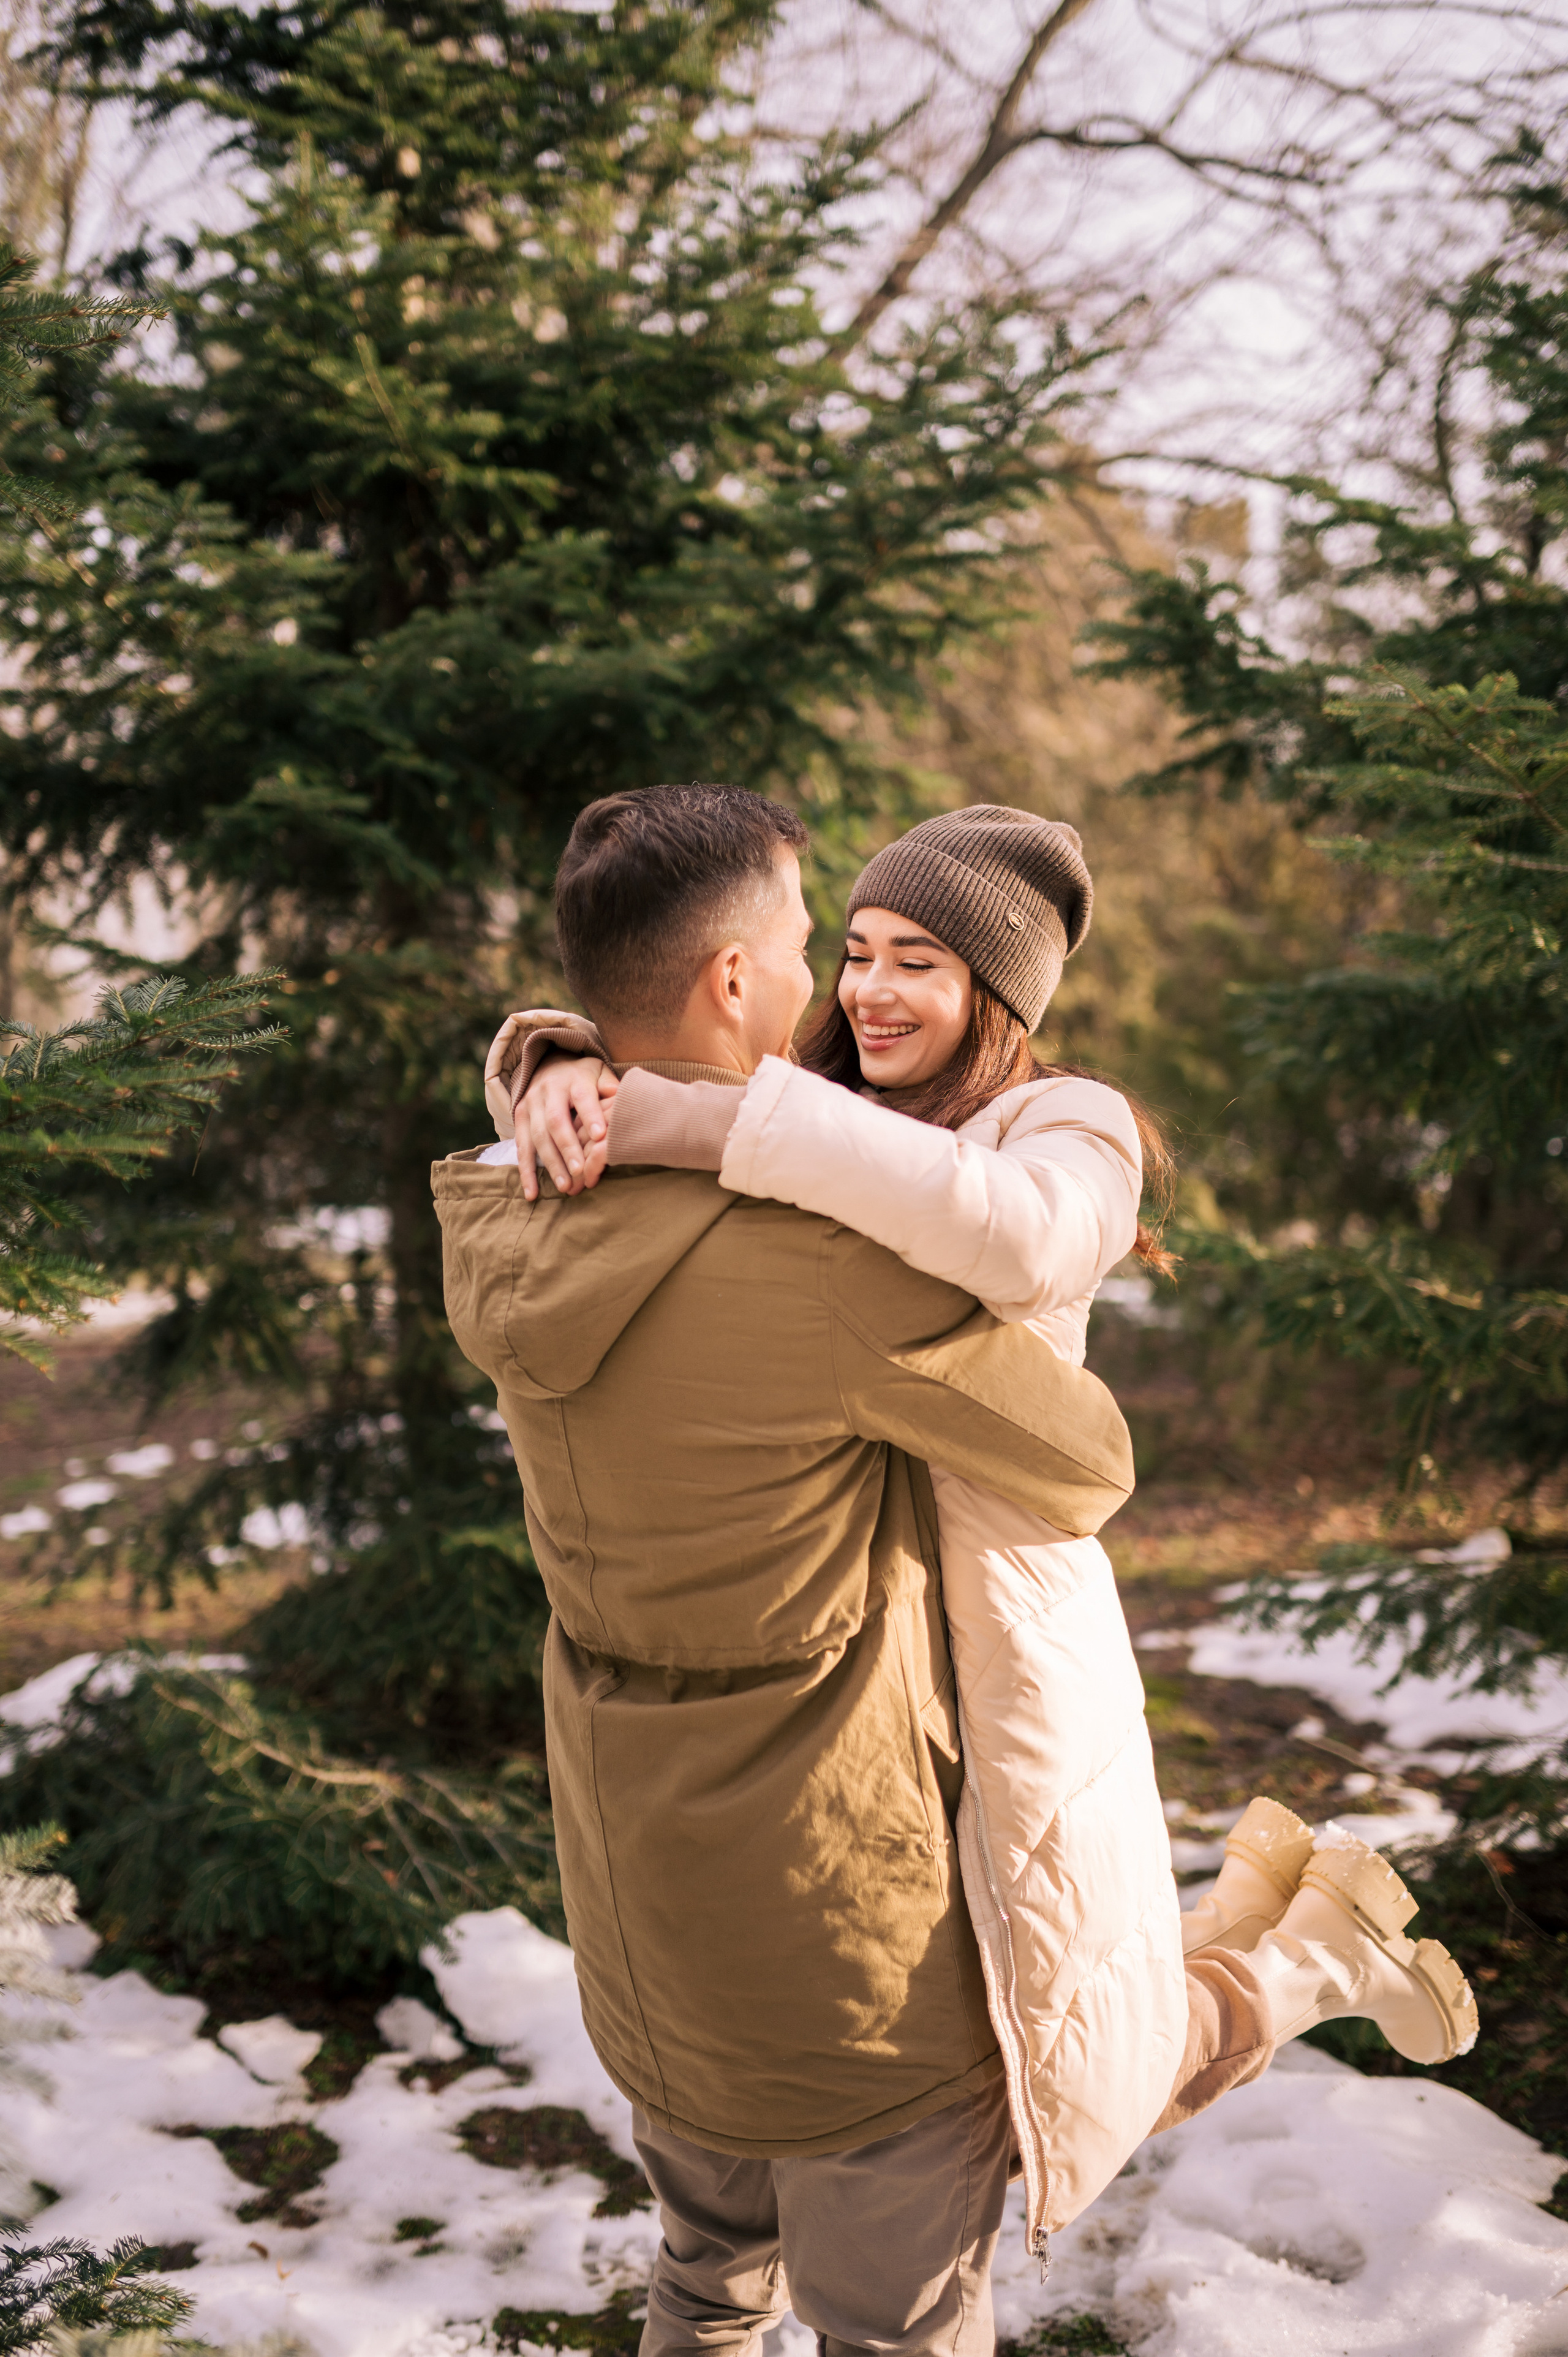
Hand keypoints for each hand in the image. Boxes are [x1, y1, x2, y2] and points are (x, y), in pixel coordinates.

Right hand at [516, 1057, 618, 1201]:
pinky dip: (526, 1173)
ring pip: (538, 1137)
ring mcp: (531, 1105)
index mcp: (574, 1080)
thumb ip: (610, 1085)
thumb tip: (620, 1096)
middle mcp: (549, 1091)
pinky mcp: (520, 1118)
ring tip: (565, 1186)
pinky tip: (532, 1193)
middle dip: (567, 1148)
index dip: (591, 1116)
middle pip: (556, 1121)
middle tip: (580, 1171)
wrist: (548, 1065)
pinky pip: (521, 1148)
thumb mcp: (599, 1073)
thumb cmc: (584, 1077)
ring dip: (551, 1164)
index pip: (582, 1097)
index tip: (601, 1136)